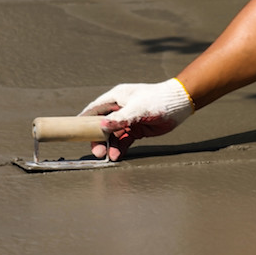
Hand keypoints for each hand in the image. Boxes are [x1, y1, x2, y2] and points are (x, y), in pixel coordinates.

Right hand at [79, 78, 194, 160]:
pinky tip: (117, 155)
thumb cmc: (159, 99)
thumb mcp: (139, 109)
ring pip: (113, 135)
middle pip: (102, 125)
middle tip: (97, 152)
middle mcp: (120, 108)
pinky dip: (120, 148)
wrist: (180, 103)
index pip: (94, 110)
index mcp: (116, 98)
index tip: (75, 131)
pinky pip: (124, 140)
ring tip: (108, 156)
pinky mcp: (136, 129)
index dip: (84, 120)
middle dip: (98, 138)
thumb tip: (103, 126)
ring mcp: (128, 120)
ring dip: (109, 145)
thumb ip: (121, 118)